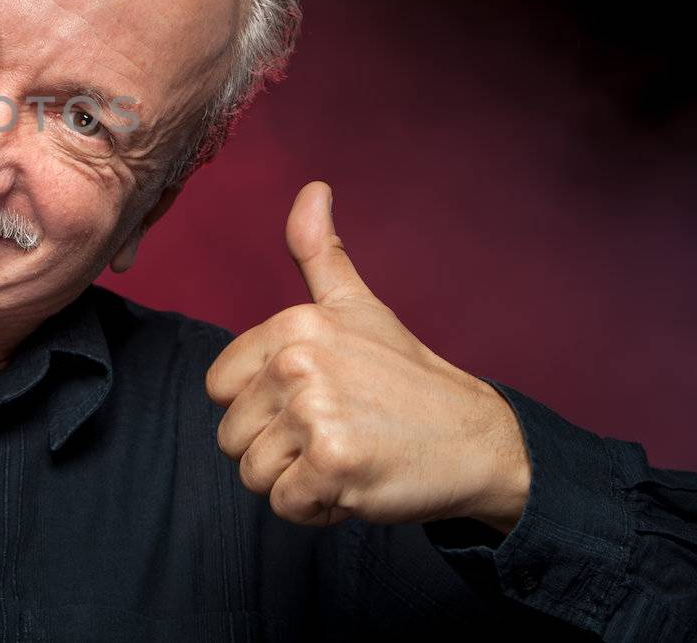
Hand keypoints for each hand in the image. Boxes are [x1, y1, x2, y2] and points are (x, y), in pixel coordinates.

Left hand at [204, 182, 530, 532]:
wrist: (478, 438)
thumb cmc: (405, 377)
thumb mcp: (357, 305)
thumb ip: (318, 252)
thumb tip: (312, 188)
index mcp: (292, 325)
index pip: (219, 388)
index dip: (260, 407)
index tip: (312, 401)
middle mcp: (297, 363)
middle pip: (232, 436)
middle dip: (277, 449)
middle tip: (335, 433)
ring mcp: (316, 413)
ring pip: (253, 474)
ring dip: (296, 482)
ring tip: (345, 456)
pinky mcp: (333, 464)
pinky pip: (285, 506)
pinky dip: (317, 508)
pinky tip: (356, 482)